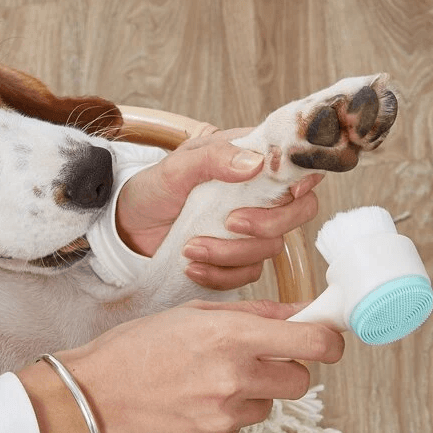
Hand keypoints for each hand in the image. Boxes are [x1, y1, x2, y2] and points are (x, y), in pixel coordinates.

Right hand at [23, 300, 343, 432]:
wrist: (89, 396)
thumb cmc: (134, 348)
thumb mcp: (192, 314)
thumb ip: (253, 314)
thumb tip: (299, 314)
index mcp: (229, 337)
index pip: (312, 344)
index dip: (329, 341)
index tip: (327, 339)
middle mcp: (233, 380)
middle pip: (299, 381)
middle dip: (284, 369)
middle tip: (252, 362)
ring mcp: (224, 420)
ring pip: (266, 408)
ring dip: (248, 395)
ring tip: (203, 385)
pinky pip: (237, 431)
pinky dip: (222, 420)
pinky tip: (188, 407)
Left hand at [115, 128, 322, 290]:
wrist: (128, 229)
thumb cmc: (152, 190)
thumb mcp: (176, 167)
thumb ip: (214, 158)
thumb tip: (255, 164)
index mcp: (249, 161)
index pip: (298, 167)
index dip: (304, 180)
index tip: (289, 192)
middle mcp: (258, 195)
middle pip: (300, 212)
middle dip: (268, 223)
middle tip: (230, 224)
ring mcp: (250, 230)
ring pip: (271, 248)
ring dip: (230, 253)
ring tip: (190, 247)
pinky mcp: (236, 260)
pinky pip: (247, 274)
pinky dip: (220, 274)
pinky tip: (192, 267)